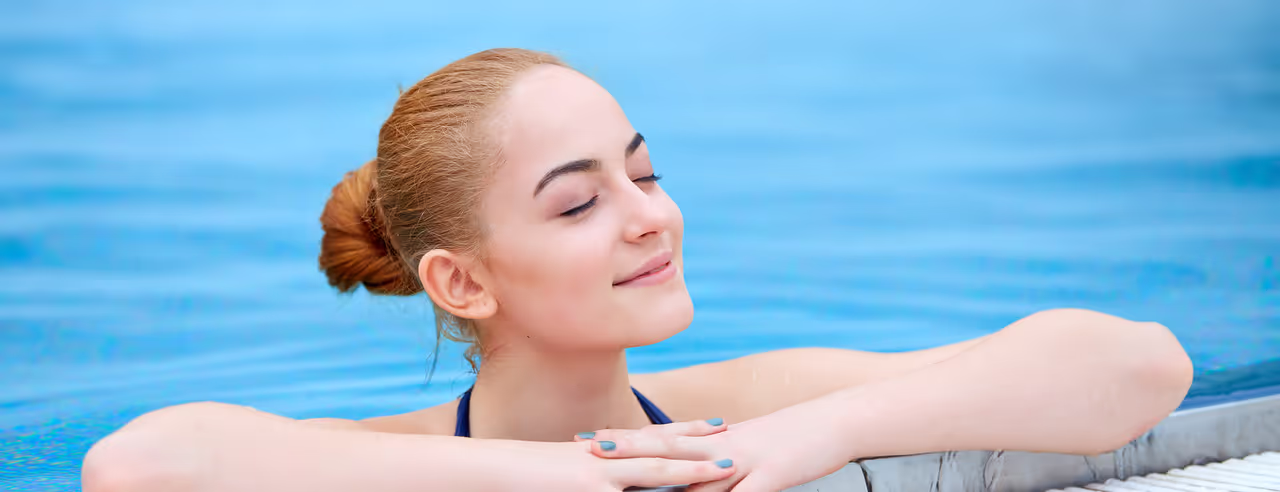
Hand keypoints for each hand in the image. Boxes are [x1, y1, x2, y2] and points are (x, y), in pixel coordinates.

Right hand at [490, 438, 736, 490]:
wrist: (487, 471)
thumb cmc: (522, 476)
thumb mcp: (565, 473)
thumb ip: (593, 475)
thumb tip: (610, 480)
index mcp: (601, 451)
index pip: (650, 438)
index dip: (683, 432)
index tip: (713, 426)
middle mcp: (605, 458)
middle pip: (661, 448)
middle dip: (698, 446)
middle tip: (732, 442)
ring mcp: (598, 474)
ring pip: (654, 472)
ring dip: (690, 471)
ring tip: (724, 469)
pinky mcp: (588, 490)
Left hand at [576, 406, 852, 491]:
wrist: (835, 422)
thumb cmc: (792, 440)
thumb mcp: (749, 450)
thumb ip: (718, 462)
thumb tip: (692, 476)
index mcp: (715, 440)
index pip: (662, 439)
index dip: (626, 440)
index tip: (589, 438)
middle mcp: (722, 447)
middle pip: (667, 449)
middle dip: (628, 451)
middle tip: (590, 448)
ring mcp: (745, 461)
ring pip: (697, 476)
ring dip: (665, 484)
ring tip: (631, 486)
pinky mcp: (770, 477)